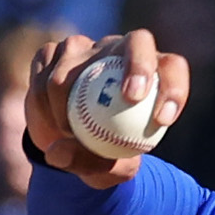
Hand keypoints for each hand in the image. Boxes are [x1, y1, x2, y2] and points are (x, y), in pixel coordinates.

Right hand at [23, 29, 187, 191]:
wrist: (67, 142)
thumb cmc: (101, 156)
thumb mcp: (106, 172)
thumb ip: (92, 164)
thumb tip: (60, 152)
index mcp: (152, 75)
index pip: (171, 67)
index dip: (173, 87)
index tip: (162, 120)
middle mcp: (120, 52)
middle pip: (138, 42)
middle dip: (139, 64)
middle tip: (132, 98)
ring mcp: (86, 47)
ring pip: (76, 59)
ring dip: (66, 99)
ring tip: (67, 131)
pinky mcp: (52, 51)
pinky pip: (45, 69)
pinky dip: (42, 99)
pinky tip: (48, 120)